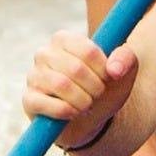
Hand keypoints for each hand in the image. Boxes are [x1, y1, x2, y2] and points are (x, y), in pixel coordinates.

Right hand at [25, 31, 138, 149]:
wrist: (93, 116)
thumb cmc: (105, 86)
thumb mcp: (123, 71)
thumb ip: (126, 59)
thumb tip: (114, 70)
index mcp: (64, 39)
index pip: (87, 50)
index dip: (103, 69)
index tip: (109, 77)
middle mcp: (44, 53)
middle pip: (76, 69)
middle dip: (95, 87)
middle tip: (99, 94)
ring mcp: (34, 76)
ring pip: (61, 85)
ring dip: (83, 100)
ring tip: (88, 104)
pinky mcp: (29, 99)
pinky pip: (44, 103)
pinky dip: (66, 111)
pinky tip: (74, 112)